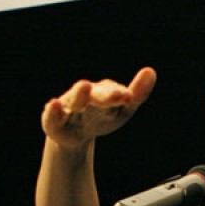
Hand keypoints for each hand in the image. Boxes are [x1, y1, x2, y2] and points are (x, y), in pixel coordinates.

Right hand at [41, 67, 156, 148]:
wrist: (75, 134)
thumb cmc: (103, 117)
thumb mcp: (123, 110)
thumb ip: (137, 94)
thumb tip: (151, 71)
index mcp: (105, 94)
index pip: (114, 93)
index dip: (120, 95)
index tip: (129, 96)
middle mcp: (87, 95)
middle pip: (97, 95)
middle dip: (105, 96)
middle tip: (117, 95)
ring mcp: (69, 106)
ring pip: (75, 101)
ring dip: (80, 94)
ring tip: (84, 86)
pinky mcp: (53, 120)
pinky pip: (52, 115)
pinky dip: (53, 111)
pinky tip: (54, 105)